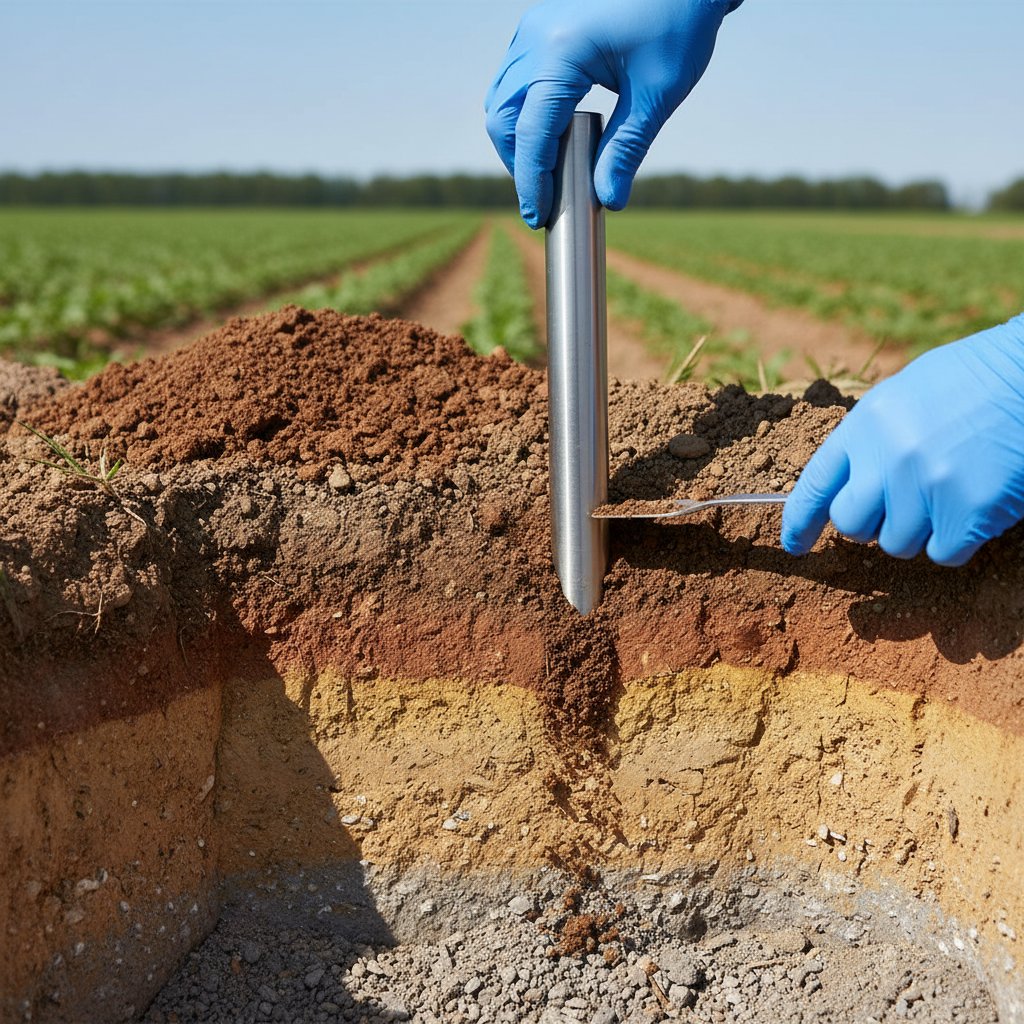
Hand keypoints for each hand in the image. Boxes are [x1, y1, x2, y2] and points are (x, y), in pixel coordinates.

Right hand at [485, 0, 742, 227]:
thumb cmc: (679, 21)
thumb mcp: (656, 93)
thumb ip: (626, 149)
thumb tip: (608, 200)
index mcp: (560, 53)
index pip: (531, 133)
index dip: (531, 182)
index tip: (537, 217)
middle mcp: (536, 36)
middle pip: (502, 117)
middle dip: (519, 162)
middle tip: (545, 195)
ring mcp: (533, 27)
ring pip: (503, 97)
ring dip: (520, 138)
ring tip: (551, 168)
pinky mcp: (541, 25)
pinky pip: (517, 78)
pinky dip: (527, 112)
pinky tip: (556, 132)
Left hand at [782, 315, 1023, 565]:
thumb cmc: (974, 382)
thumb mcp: (905, 396)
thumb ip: (872, 440)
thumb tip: (852, 487)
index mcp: (865, 426)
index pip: (814, 486)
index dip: (799, 521)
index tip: (794, 544)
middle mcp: (887, 460)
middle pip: (852, 525)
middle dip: (871, 524)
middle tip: (902, 504)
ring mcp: (926, 488)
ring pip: (898, 544)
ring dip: (920, 530)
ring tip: (949, 490)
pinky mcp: (968, 513)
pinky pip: (944, 553)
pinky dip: (958, 540)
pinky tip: (974, 504)